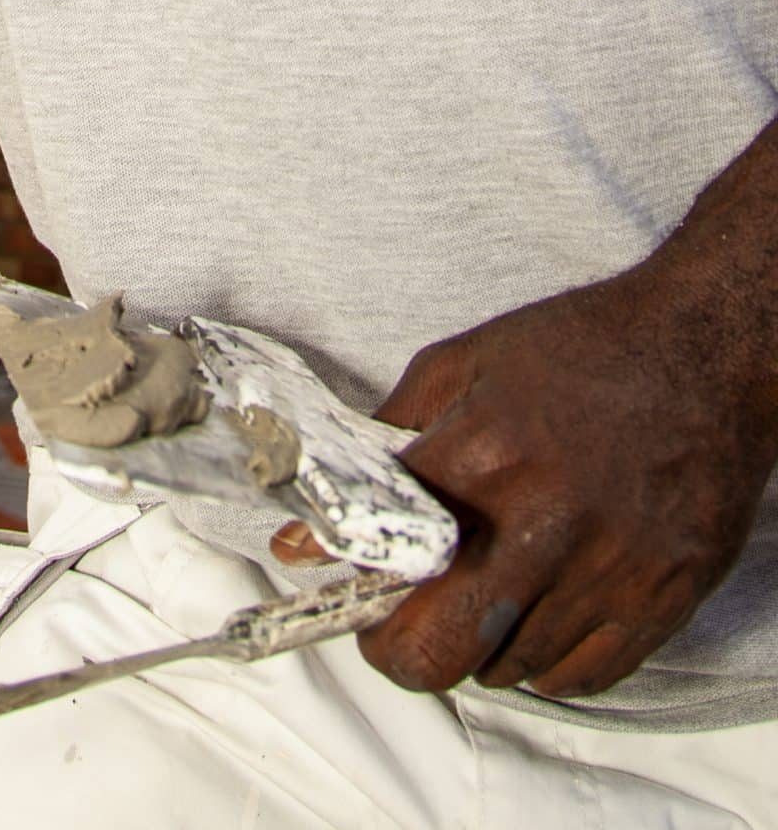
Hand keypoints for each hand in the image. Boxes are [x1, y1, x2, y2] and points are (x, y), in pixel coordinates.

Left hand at [268, 260, 777, 699]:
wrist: (702, 351)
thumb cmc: (581, 348)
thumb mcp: (464, 360)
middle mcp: (542, 526)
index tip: (337, 583)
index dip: (348, 581)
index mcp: (484, 456)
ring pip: (506, 668)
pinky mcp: (659, 600)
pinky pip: (580, 677)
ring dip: (476, 648)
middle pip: (439, 648)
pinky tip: (534, 620)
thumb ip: (390, 433)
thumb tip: (324, 502)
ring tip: (477, 600)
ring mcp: (605, 572)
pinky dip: (543, 665)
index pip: (385, 554)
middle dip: (399, 650)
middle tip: (396, 626)